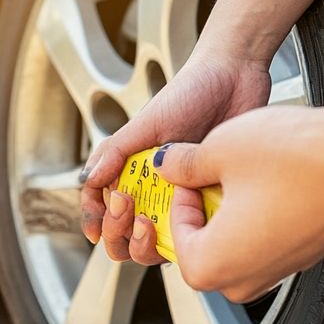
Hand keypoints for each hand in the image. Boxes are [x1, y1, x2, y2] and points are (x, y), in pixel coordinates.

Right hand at [79, 52, 271, 263]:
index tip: (102, 218)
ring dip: (144, 244)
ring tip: (152, 224)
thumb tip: (87, 182)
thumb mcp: (146, 122)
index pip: (101, 207)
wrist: (236, 79)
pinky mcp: (208, 204)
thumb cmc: (190, 92)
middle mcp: (152, 188)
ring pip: (153, 244)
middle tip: (128, 211)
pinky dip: (182, 238)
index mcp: (130, 169)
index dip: (96, 218)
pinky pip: (191, 235)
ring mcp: (179, 198)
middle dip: (116, 233)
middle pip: (122, 233)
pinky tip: (185, 223)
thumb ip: (116, 153)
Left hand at [156, 105, 323, 301]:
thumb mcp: (219, 149)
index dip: (179, 198)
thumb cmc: (298, 159)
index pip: (174, 237)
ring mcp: (279, 271)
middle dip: (202, 208)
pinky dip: (259, 214)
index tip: (190, 174)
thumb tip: (169, 165)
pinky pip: (265, 240)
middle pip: (202, 247)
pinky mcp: (304, 255)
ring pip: (234, 243)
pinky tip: (270, 180)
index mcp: (213, 265)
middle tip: (211, 173)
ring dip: (230, 210)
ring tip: (244, 173)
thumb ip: (183, 164)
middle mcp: (245, 280)